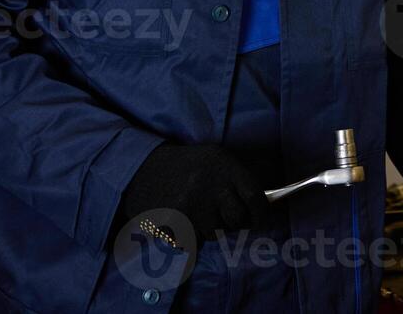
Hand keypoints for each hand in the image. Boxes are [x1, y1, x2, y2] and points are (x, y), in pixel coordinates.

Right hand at [113, 143, 267, 242]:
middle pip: (237, 220)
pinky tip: (181, 218)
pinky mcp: (174, 223)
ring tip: (194, 211)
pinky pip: (194, 242)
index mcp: (223, 165)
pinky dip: (190, 236)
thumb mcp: (214, 160)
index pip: (255, 197)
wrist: (140, 169)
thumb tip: (262, 207)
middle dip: (235, 224)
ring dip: (209, 229)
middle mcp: (209, 185)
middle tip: (225, 219)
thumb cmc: (184, 167)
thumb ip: (236, 181)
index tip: (259, 221)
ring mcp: (191, 205)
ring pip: (215, 234)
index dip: (261, 214)